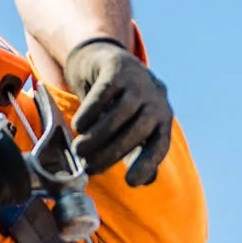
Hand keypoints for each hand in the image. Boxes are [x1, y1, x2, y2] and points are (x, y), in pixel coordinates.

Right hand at [63, 38, 174, 186]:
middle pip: (138, 131)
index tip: (130, 183)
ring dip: (98, 136)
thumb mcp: (131, 126)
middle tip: (89, 167)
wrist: (102, 59)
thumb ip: (138, 151)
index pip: (160, 145)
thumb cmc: (118, 103)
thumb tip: (143, 181)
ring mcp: (138, 81)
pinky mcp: (117, 67)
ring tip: (80, 150)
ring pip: (120, 113)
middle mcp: (155, 100)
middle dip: (112, 153)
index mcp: (162, 119)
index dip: (147, 164)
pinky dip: (90, 113)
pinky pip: (104, 94)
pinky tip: (79, 126)